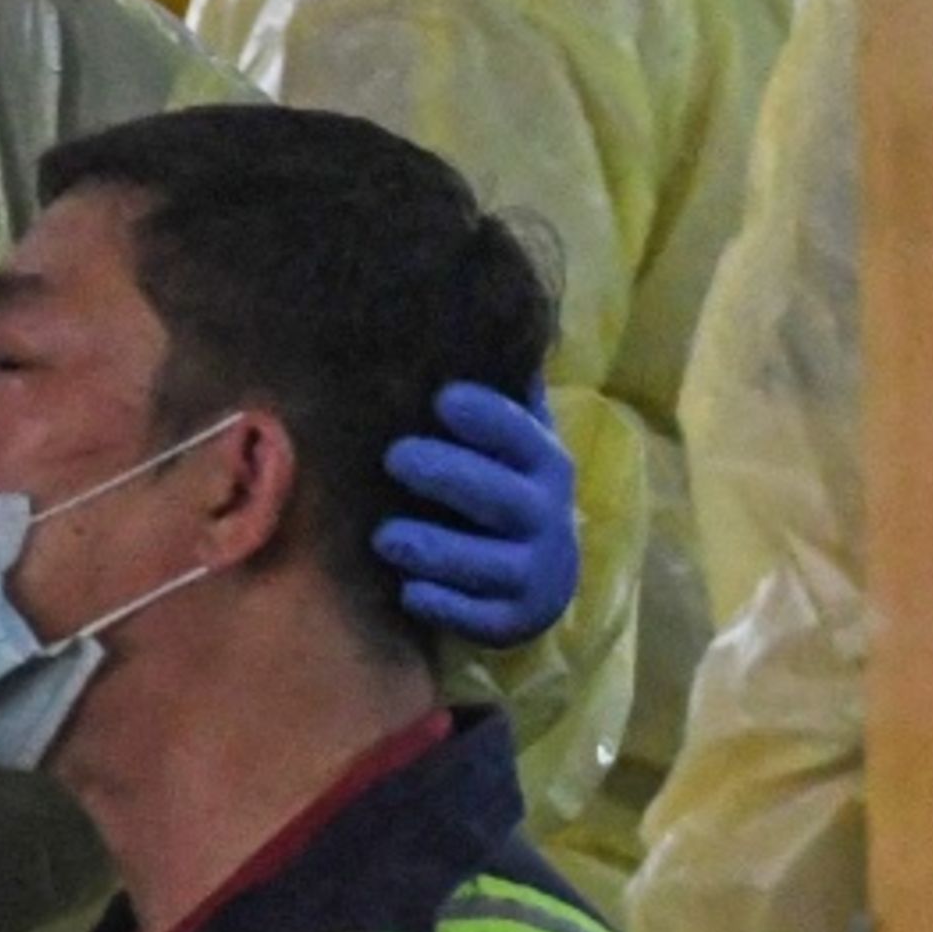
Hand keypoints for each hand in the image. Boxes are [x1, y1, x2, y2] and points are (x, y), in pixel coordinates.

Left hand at [379, 378, 580, 643]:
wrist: (538, 575)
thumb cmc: (502, 487)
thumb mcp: (506, 441)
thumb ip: (492, 395)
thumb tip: (462, 310)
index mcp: (544, 463)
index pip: (522, 435)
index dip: (489, 417)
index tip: (442, 399)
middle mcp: (546, 517)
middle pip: (506, 498)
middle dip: (454, 477)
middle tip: (396, 457)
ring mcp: (533, 574)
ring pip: (492, 564)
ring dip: (440, 548)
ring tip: (386, 536)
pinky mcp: (511, 621)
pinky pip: (482, 618)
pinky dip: (447, 606)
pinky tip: (408, 592)